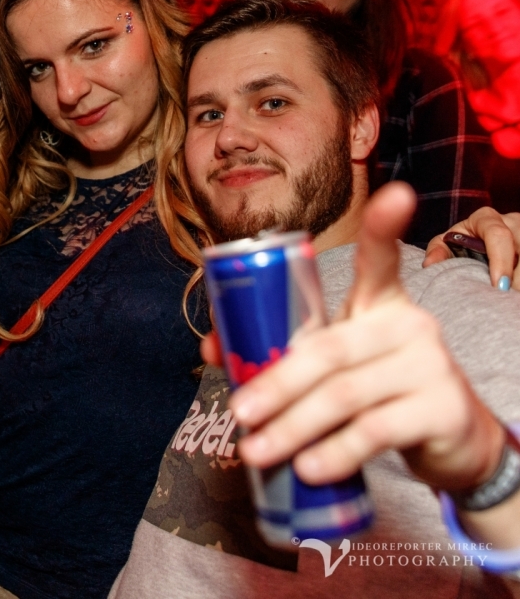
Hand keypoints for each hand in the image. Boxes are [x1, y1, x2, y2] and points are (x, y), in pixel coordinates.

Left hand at [221, 182, 504, 492]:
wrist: (451, 439)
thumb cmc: (378, 388)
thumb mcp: (336, 364)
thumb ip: (284, 350)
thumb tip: (209, 348)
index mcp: (381, 303)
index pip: (382, 259)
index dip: (385, 226)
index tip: (395, 192)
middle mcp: (409, 325)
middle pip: (328, 350)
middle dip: (275, 383)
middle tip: (237, 414)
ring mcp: (430, 366)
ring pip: (345, 395)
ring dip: (293, 427)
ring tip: (257, 450)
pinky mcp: (442, 410)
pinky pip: (375, 432)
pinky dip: (334, 452)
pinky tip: (308, 469)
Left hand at [423, 207, 518, 290]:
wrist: (482, 241)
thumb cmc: (463, 244)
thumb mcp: (449, 244)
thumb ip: (439, 251)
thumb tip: (429, 264)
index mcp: (486, 218)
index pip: (498, 234)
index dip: (501, 261)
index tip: (499, 286)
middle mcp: (512, 221)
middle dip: (516, 276)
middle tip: (507, 298)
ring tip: (512, 299)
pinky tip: (516, 297)